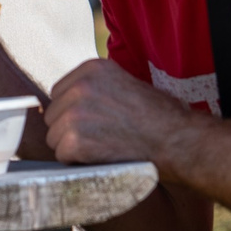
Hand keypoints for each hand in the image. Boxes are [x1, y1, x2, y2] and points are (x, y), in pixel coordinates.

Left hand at [46, 58, 178, 167]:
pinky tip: (100, 159)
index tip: (94, 122)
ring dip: (73, 147)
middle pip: (54, 115)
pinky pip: (62, 155)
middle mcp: (79, 86)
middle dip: (70, 129)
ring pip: (54, 137)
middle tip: (99, 139)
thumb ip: (97, 87)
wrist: (177, 140)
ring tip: (102, 149)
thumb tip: (70, 101)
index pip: (60, 92)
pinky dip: (78, 162)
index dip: (74, 111)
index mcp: (92, 68)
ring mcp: (75, 113)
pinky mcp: (75, 140)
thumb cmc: (160, 115)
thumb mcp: (126, 83)